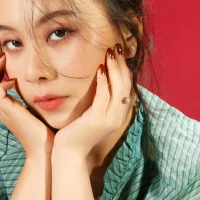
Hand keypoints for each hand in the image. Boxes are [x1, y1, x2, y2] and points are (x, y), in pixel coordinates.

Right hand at [0, 46, 55, 157]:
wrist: (45, 150)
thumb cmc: (45, 131)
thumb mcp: (37, 108)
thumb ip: (33, 95)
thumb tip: (40, 81)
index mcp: (4, 106)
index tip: (4, 54)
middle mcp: (0, 107)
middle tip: (0, 49)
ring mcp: (1, 110)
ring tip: (2, 56)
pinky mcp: (7, 112)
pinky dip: (2, 82)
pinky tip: (14, 80)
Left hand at [52, 44, 133, 158]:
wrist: (69, 153)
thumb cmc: (78, 131)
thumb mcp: (94, 114)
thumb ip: (102, 100)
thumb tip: (103, 79)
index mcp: (121, 114)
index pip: (130, 86)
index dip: (126, 68)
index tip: (120, 52)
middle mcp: (120, 116)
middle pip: (127, 84)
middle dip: (122, 63)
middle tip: (116, 46)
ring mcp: (111, 119)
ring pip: (120, 87)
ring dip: (115, 67)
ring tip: (110, 52)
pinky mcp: (98, 120)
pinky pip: (104, 96)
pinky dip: (104, 81)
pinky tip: (100, 69)